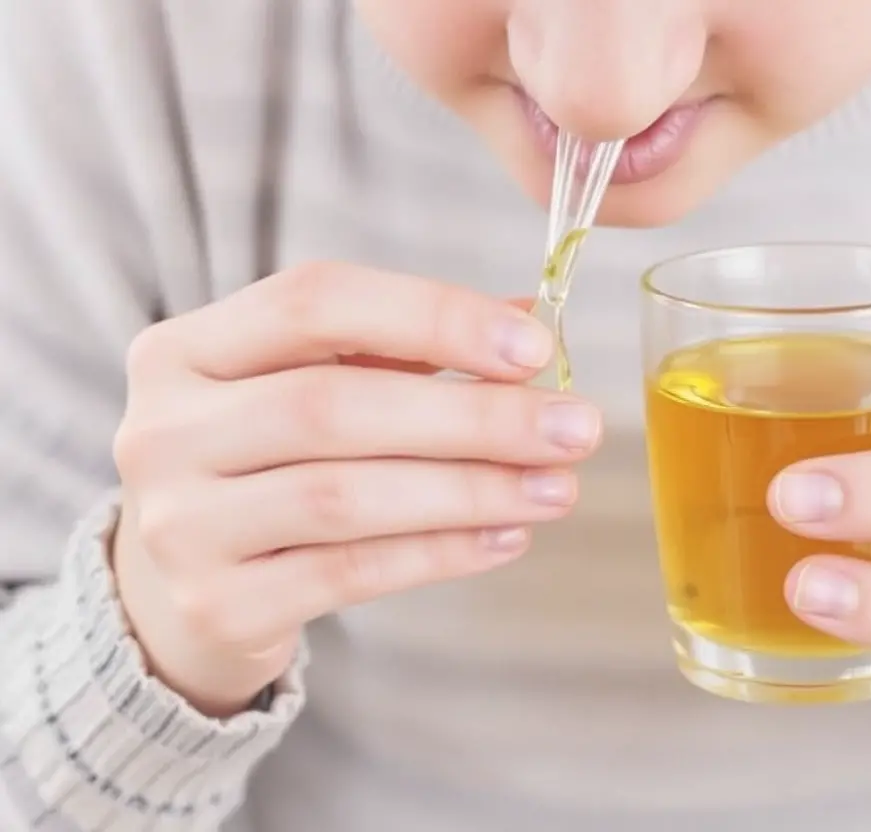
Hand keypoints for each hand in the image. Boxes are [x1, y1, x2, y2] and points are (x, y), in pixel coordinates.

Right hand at [111, 262, 602, 716]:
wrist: (181, 584)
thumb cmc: (267, 462)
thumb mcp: (313, 384)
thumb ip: (407, 350)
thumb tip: (529, 325)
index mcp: (186, 349)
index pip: (314, 301)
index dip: (433, 316)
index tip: (535, 348)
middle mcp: (164, 430)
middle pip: (334, 406)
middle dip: (473, 417)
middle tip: (575, 428)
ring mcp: (181, 523)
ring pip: (345, 497)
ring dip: (471, 490)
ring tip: (557, 488)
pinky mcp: (219, 602)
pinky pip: (350, 573)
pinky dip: (440, 553)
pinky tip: (506, 536)